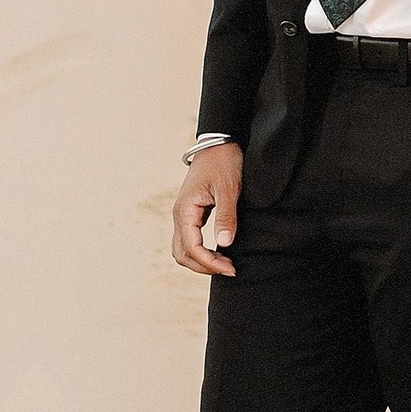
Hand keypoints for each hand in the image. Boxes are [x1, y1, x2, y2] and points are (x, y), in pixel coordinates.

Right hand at [173, 141, 243, 277]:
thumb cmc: (224, 162)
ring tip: (225, 264)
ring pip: (183, 249)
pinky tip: (220, 252)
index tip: (231, 268)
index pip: (191, 247)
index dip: (209, 263)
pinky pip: (189, 240)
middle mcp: (180, 214)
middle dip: (204, 266)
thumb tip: (225, 244)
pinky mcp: (191, 213)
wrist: (219, 142)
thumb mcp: (228, 188)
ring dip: (201, 261)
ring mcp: (183, 214)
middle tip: (230, 269)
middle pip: (182, 254)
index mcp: (185, 209)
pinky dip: (201, 252)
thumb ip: (225, 216)